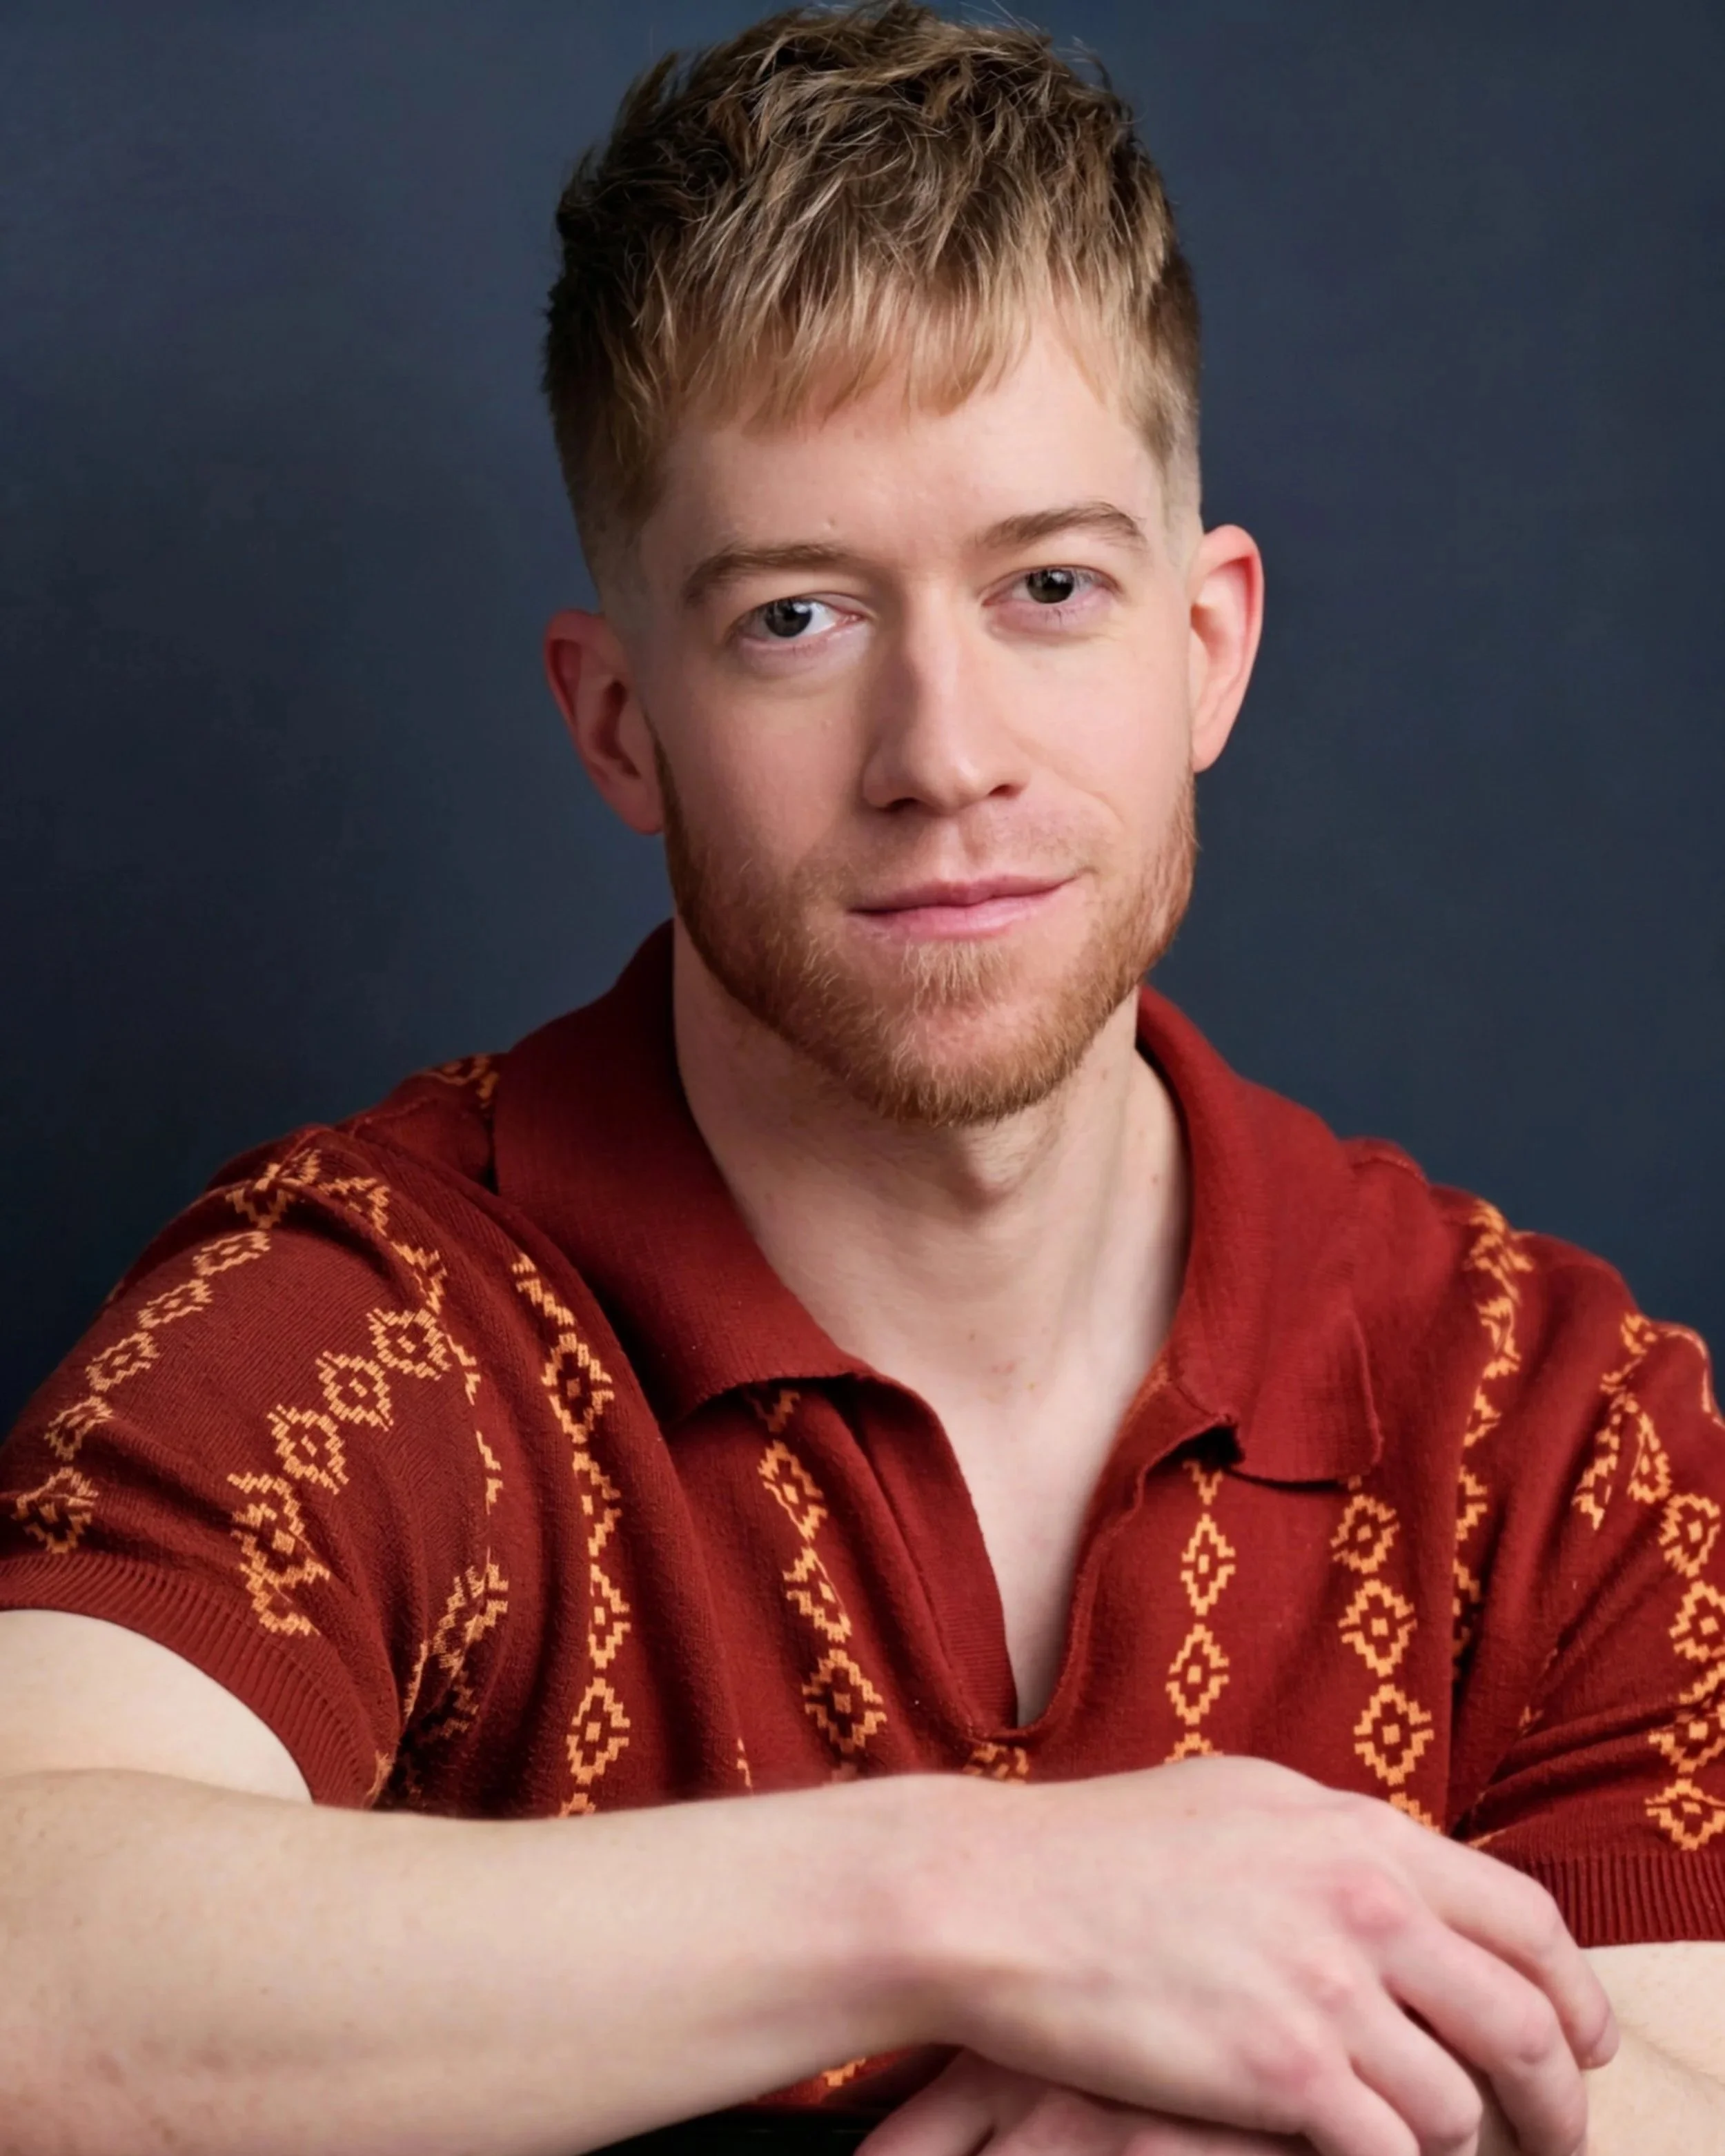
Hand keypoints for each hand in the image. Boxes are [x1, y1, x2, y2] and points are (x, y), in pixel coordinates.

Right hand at [921, 1753, 1616, 2155]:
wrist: (993, 1895)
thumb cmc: (1093, 1851)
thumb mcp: (1235, 1805)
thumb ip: (1329, 1844)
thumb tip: (1394, 1880)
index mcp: (1353, 1829)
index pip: (1521, 1914)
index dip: (1573, 1988)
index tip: (1585, 2039)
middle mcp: (1361, 1898)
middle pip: (1522, 2019)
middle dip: (1557, 2098)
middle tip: (1557, 2141)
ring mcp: (1325, 1986)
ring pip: (1459, 2104)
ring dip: (1454, 2145)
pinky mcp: (1281, 2071)